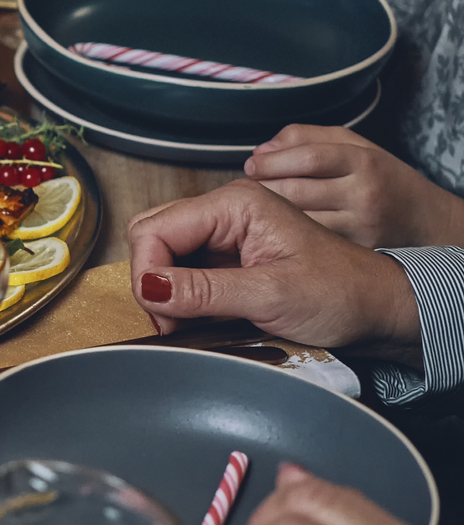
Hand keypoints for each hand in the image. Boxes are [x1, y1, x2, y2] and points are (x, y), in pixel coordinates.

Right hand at [129, 179, 421, 359]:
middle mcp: (226, 212)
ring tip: (191, 320)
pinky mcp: (228, 258)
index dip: (148, 273)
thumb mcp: (270, 295)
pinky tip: (202, 315)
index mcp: (236, 204)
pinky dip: (182, 297)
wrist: (376, 307)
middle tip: (173, 319)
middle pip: (152, 235)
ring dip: (166, 292)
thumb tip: (150, 287)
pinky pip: (183, 272)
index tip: (163, 312)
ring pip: (163, 255)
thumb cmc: (342, 292)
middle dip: (152, 281)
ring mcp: (226, 234)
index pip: (155, 228)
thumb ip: (204, 290)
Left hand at [245, 126, 463, 248]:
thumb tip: (263, 149)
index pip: (310, 157)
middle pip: (298, 190)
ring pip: (298, 219)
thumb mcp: (354, 146)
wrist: (422, 220)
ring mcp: (360, 226)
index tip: (253, 164)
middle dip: (264, 187)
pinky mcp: (355, 251)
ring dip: (269, 213)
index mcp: (364, 161)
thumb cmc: (381, 177)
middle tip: (248, 186)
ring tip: (258, 206)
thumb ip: (308, 138)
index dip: (274, 160)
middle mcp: (363, 194)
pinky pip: (309, 240)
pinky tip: (276, 227)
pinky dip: (286, 233)